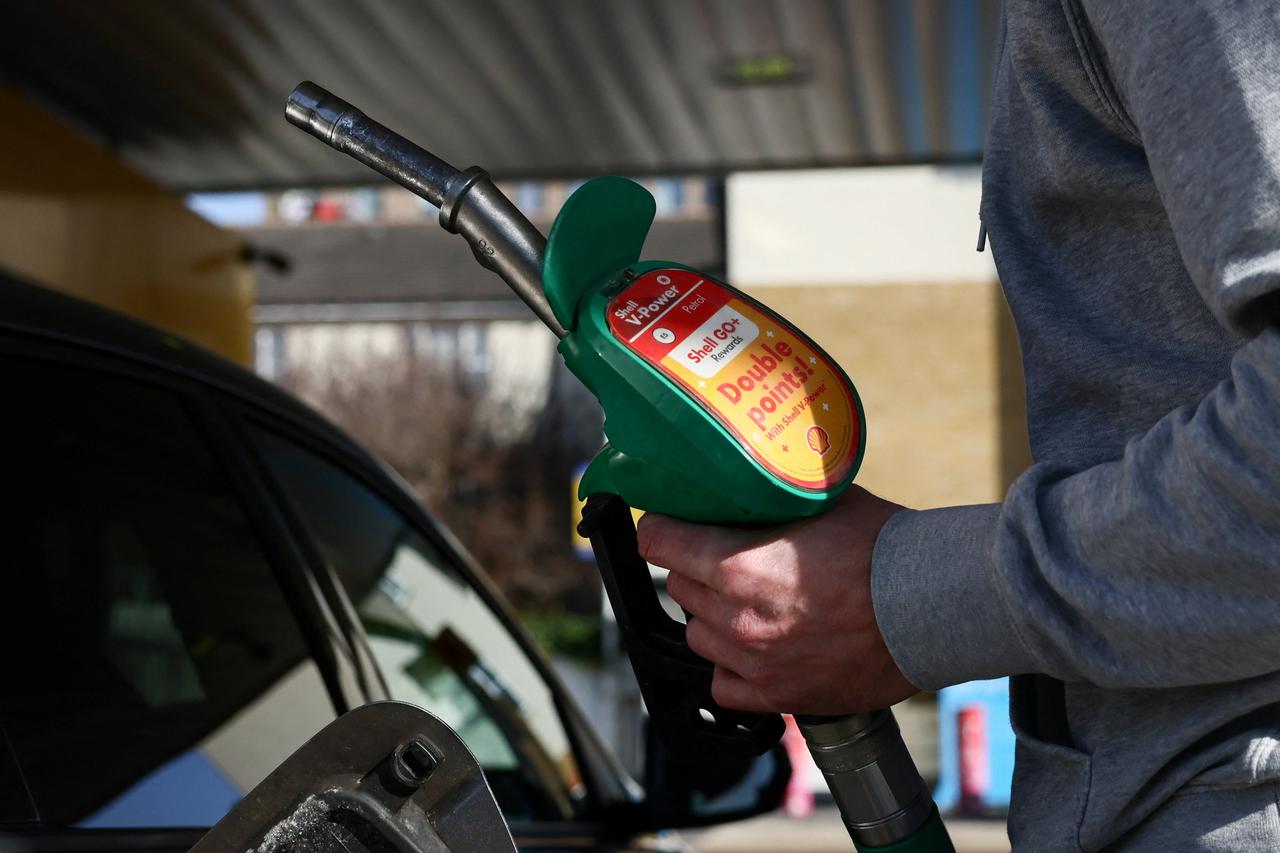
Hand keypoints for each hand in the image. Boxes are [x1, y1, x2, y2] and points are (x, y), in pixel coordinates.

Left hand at [635, 485, 916, 714]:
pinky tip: (754, 646)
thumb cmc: (884, 549)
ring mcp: (755, 661)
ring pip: (696, 634)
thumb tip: (736, 481)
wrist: (934, 607)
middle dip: (694, 569)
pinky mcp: (776, 696)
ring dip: (712, 616)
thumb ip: (769, 498)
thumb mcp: (820, 500)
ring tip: (747, 602)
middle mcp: (738, 617)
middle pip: (677, 586)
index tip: (664, 524)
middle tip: (724, 557)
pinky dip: (731, 666)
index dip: (660, 528)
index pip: (659, 543)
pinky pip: (721, 684)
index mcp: (740, 565)